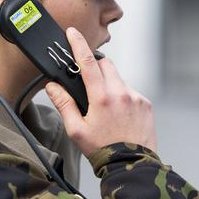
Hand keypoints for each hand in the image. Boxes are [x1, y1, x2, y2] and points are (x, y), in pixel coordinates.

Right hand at [44, 27, 157, 157]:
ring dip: (109, 85)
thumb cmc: (102, 150)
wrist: (131, 166)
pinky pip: (131, 91)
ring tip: (105, 109)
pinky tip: (118, 115)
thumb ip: (64, 104)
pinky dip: (122, 97)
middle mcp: (121, 93)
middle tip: (88, 83)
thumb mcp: (76, 130)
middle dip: (95, 68)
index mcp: (101, 98)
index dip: (78, 44)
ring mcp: (136, 98)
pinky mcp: (146, 104)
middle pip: (106, 65)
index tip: (72, 33)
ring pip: (119, 79)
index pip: (88, 62)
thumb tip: (52, 86)